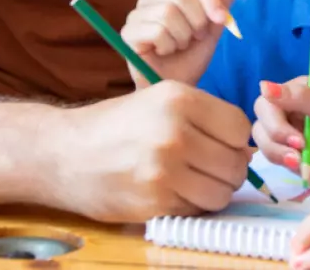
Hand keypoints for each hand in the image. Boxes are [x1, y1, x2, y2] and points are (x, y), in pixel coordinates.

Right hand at [45, 81, 254, 222]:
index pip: (239, 128)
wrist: (62, 154)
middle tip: (207, 168)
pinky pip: (196, 210)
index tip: (219, 144)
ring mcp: (164, 170)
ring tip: (191, 182)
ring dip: (212, 192)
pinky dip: (191, 206)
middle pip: (235, 163)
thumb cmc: (113, 126)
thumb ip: (202, 117)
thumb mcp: (156, 100)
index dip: (234, 141)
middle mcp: (174, 132)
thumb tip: (247, 149)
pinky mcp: (155, 202)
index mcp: (177, 98)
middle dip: (227, 170)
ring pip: (221, 192)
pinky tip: (171, 193)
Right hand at [120, 0, 235, 85]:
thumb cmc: (190, 60)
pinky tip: (165, 53)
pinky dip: (168, 46)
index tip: (221, 19)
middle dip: (197, 20)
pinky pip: (157, 31)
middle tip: (196, 38)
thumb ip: (217, 3)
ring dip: (182, 36)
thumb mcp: (211, 30)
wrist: (175, 89)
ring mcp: (136, 16)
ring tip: (179, 47)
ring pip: (168, 13)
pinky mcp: (128, 34)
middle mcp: (149, 0)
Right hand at [255, 78, 309, 175]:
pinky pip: (298, 174)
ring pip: (278, 157)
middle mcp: (299, 118)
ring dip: (297, 165)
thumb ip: (300, 98)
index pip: (266, 107)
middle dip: (278, 150)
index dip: (274, 125)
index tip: (294, 139)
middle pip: (264, 134)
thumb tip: (264, 84)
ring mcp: (306, 143)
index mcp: (302, 96)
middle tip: (300, 158)